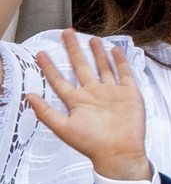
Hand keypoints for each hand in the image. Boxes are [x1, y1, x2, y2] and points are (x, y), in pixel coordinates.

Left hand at [25, 29, 150, 181]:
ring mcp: (111, 91)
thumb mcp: (64, 128)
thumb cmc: (91, 143)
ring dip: (97, 53)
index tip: (41, 53)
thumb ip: (46, 112)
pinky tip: (115, 50)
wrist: (119, 151)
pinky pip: (124, 73)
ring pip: (102, 67)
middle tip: (67, 33)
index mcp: (77, 101)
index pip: (60, 80)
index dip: (50, 67)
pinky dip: (120, 61)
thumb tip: (28, 96)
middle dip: (73, 50)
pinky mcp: (128, 92)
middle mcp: (93, 93)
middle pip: (81, 66)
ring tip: (91, 38)